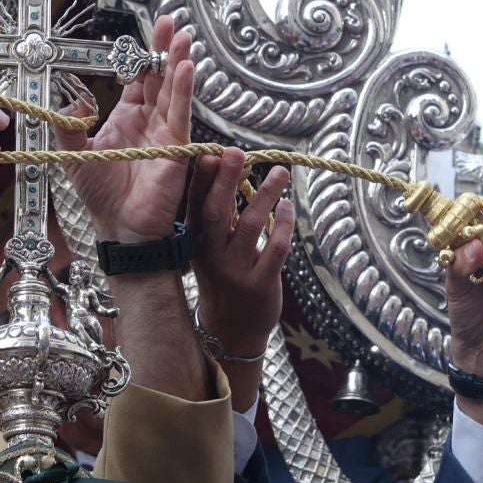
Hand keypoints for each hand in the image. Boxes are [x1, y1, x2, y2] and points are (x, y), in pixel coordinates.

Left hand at [59, 16, 193, 242]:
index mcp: (127, 117)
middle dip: (164, 49)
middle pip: (159, 77)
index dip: (141, 56)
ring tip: (182, 37)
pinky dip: (183, 90)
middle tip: (170, 21)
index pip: (138, 79)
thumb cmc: (100, 195)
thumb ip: (68, 126)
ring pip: (173, 90)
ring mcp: (165, 132)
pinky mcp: (175, 147)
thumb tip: (70, 102)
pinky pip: (180, 114)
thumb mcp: (75, 154)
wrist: (118, 226)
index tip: (145, 32)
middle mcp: (149, 120)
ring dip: (177, 62)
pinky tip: (186, 68)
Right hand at [188, 149, 293, 358]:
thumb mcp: (208, 249)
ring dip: (265, 195)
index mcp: (195, 243)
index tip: (211, 152)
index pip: (194, 205)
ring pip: (250, 225)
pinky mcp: (260, 284)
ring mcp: (235, 271)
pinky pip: (275, 248)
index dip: (201, 179)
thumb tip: (224, 167)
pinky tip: (288, 207)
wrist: (231, 330)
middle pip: (216, 211)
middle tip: (236, 152)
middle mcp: (211, 255)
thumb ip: (214, 216)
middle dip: (226, 180)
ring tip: (279, 172)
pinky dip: (283, 224)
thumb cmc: (222, 278)